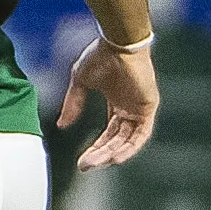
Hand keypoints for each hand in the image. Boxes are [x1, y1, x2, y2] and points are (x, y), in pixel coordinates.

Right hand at [58, 36, 159, 170]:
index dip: (96, 148)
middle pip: (116, 140)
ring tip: (96, 163)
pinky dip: (130, 147)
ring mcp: (140, 108)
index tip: (82, 161)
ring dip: (112, 153)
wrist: (118, 43)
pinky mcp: (148, 107)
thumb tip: (62, 125)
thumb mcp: (81, 82)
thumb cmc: (100, 56)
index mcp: (117, 103)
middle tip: (85, 166)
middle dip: (100, 154)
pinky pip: (141, 134)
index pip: (108, 134)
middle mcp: (130, 109)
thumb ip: (73, 104)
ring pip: (128, 140)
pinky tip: (115, 157)